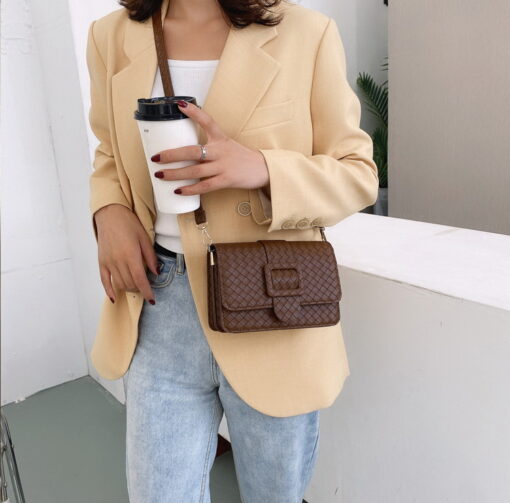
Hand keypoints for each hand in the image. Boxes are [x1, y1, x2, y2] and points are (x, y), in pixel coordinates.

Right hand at [94, 204, 158, 304]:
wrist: (110, 214)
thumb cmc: (129, 224)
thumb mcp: (144, 238)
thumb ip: (150, 257)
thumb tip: (156, 272)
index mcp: (131, 255)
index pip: (140, 280)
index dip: (147, 292)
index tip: (152, 299)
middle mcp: (118, 261)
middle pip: (130, 283)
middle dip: (140, 289)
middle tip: (146, 287)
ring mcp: (108, 262)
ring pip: (119, 283)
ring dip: (129, 288)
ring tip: (136, 287)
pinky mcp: (101, 262)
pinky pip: (104, 280)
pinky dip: (109, 291)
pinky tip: (114, 297)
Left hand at [149, 100, 269, 195]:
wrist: (262, 169)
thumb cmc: (240, 157)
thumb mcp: (226, 144)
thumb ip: (209, 145)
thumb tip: (183, 151)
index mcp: (220, 138)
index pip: (207, 121)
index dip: (194, 112)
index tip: (179, 104)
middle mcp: (220, 151)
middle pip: (192, 151)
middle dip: (172, 155)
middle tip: (155, 157)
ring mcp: (223, 166)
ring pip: (195, 171)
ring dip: (175, 174)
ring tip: (160, 175)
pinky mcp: (226, 180)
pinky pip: (205, 186)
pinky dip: (190, 189)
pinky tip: (178, 190)